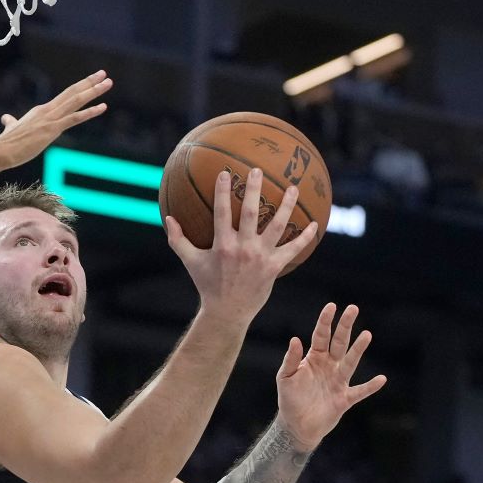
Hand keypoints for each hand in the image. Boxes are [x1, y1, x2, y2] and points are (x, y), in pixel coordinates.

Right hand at [0, 70, 110, 167]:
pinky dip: (90, 111)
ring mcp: (51, 118)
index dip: (78, 88)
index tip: (90, 82)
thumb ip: (11, 122)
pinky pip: (75, 118)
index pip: (64, 96)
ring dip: (94, 91)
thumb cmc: (6, 143)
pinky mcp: (52, 129)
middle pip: (72, 92)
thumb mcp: (11, 129)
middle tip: (103, 74)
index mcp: (41, 111)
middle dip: (89, 82)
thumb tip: (6, 119)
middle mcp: (48, 110)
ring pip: (77, 100)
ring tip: (108, 82)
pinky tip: (103, 106)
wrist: (0, 151)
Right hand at [167, 169, 317, 327]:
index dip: (222, 192)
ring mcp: (260, 257)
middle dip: (254, 190)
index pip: (221, 212)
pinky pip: (293, 249)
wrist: (227, 311)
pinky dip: (305, 237)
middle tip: (258, 170)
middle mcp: (242, 248)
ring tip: (292, 188)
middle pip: (250, 213)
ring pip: (277, 226)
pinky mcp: (274, 267)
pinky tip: (315, 223)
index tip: (225, 173)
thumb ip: (178, 240)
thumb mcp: (190, 262)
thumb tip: (168, 218)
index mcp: (222, 245)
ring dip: (286, 206)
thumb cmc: (208, 284)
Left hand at [276, 304, 387, 449]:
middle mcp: (329, 366)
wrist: (296, 425)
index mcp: (314, 359)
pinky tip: (382, 379)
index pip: (321, 336)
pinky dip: (370, 386)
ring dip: (358, 349)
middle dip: (345, 326)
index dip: (325, 322)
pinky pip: (360, 391)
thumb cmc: (290, 399)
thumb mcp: (286, 378)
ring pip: (350, 362)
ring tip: (367, 334)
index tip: (332, 306)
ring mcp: (338, 381)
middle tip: (353, 308)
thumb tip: (295, 339)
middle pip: (339, 343)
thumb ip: (291, 359)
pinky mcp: (344, 399)